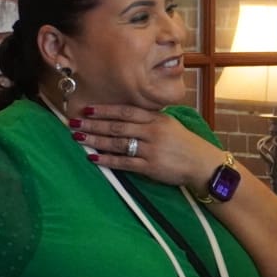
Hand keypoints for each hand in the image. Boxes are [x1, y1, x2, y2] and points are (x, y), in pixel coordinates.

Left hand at [71, 104, 220, 188]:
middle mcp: (152, 131)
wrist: (202, 164)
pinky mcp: (150, 167)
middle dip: (93, 124)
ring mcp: (151, 149)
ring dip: (96, 140)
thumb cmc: (185, 144)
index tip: (87, 109)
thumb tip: (126, 115)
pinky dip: (107, 160)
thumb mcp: (169, 124)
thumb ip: (149, 119)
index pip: (125, 111)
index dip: (104, 110)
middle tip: (74, 123)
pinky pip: (124, 162)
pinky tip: (93, 158)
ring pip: (118, 143)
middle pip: (117, 126)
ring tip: (78, 138)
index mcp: (156, 118)